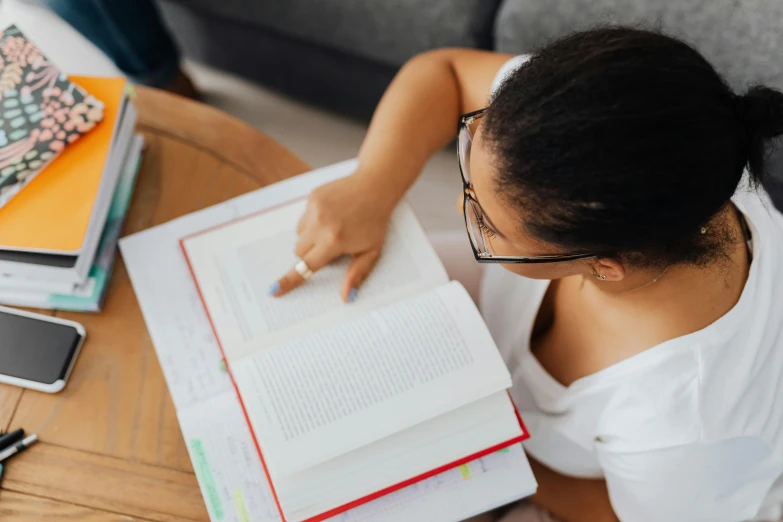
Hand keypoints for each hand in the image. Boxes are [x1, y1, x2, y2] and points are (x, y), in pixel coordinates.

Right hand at [270, 174, 396, 301]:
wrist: (374, 187)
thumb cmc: (375, 222)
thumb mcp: (371, 251)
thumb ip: (356, 274)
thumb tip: (346, 298)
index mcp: (334, 240)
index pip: (307, 266)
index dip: (290, 280)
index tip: (273, 290)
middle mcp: (320, 225)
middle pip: (299, 251)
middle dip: (309, 254)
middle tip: (330, 247)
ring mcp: (314, 209)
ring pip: (299, 235)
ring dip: (310, 237)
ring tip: (333, 228)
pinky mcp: (312, 198)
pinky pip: (303, 218)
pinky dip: (313, 222)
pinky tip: (331, 215)